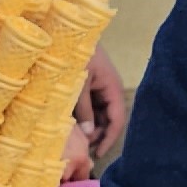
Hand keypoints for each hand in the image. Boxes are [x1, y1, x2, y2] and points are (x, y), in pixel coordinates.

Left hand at [82, 43, 128, 164]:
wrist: (69, 32)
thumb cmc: (77, 55)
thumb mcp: (79, 85)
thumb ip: (84, 109)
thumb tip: (89, 134)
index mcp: (112, 88)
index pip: (117, 120)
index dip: (109, 139)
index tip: (98, 154)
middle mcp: (109, 89)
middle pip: (109, 119)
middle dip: (99, 135)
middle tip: (83, 149)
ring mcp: (100, 87)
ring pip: (99, 114)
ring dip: (91, 127)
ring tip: (77, 139)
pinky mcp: (90, 85)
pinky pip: (91, 106)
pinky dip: (84, 116)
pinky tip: (73, 124)